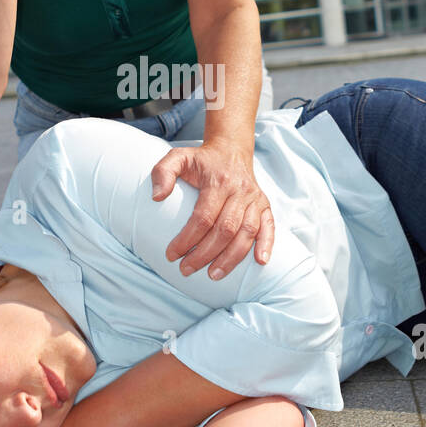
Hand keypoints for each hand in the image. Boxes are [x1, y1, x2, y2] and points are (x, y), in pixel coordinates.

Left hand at [151, 138, 273, 278]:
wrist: (231, 150)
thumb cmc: (201, 160)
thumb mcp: (178, 157)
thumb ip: (163, 172)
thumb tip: (156, 198)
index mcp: (218, 181)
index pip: (203, 217)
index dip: (187, 239)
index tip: (172, 254)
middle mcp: (240, 190)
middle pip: (225, 229)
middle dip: (205, 254)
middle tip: (186, 269)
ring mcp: (254, 199)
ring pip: (246, 233)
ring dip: (231, 258)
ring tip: (213, 275)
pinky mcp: (265, 205)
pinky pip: (269, 226)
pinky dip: (267, 244)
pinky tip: (260, 262)